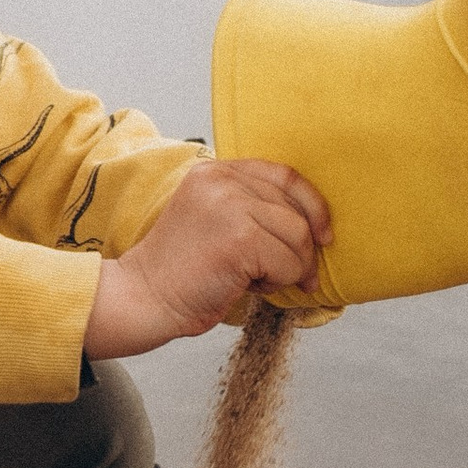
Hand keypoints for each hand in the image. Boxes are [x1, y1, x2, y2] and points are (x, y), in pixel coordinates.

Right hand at [84, 157, 331, 357]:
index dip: (313, 205)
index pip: (285, 175)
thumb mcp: (212, 219)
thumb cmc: (181, 270)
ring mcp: (230, 206)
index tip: (322, 234)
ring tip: (256, 278)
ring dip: (289, 268)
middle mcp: (222, 181)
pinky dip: (278, 283)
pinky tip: (248, 286)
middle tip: (290, 275)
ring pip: (298, 237)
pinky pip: (288, 263)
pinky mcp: (239, 238)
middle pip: (296, 210)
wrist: (144, 296)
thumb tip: (311, 224)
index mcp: (215, 171)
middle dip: (302, 250)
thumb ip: (249, 206)